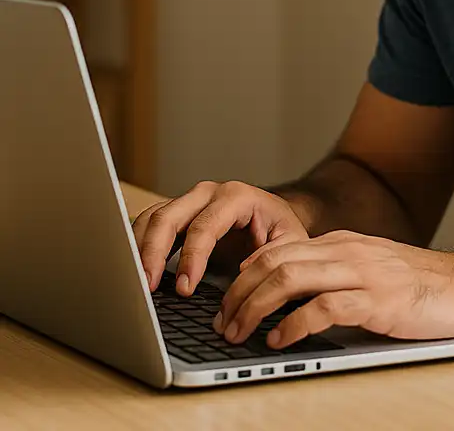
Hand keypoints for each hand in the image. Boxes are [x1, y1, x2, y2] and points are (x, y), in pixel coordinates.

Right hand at [132, 181, 308, 293]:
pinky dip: (137, 245)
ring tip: (136, 283)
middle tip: (147, 288)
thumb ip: (272, 253)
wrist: (275, 216)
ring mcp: (190, 200)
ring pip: (152, 217)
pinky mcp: (178, 212)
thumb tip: (244, 269)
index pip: (204, 226)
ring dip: (139, 249)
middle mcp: (208, 192)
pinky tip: (136, 270)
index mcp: (236, 196)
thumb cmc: (281, 229)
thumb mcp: (290, 241)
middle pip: (169, 217)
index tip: (185, 288)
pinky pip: (149, 223)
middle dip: (153, 253)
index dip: (192, 258)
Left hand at [213, 230, 453, 347]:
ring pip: (289, 279)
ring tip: (238, 333)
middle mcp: (347, 251)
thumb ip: (333, 271)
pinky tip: (278, 340)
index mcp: (341, 242)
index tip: (225, 302)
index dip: (242, 275)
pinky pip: (322, 308)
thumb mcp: (369, 267)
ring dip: (254, 308)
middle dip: (238, 294)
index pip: (277, 249)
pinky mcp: (376, 301)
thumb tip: (287, 290)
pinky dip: (292, 325)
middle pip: (274, 262)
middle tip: (222, 323)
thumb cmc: (419, 285)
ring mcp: (362, 274)